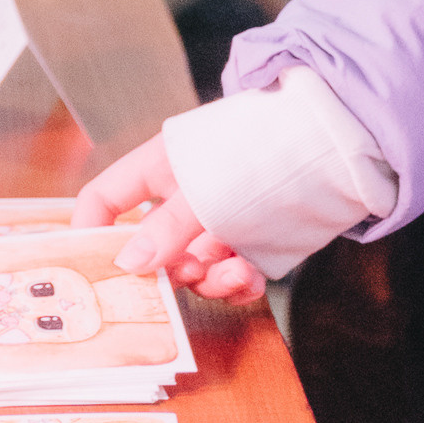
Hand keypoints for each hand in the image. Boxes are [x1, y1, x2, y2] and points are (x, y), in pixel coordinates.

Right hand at [72, 133, 269, 306]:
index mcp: (158, 170)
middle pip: (151, 249)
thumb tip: (127, 264)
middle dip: (168, 268)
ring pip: (193, 268)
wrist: (335, 138)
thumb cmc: (263, 142)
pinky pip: (230, 275)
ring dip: (209, 279)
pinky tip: (251, 279)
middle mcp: (182, 199)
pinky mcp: (250, 241)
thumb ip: (168, 226)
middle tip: (188, 271)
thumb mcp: (205, 185)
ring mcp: (216, 222)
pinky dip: (237, 284)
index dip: (89, 231)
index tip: (88, 268)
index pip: (105, 200)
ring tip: (234, 271)